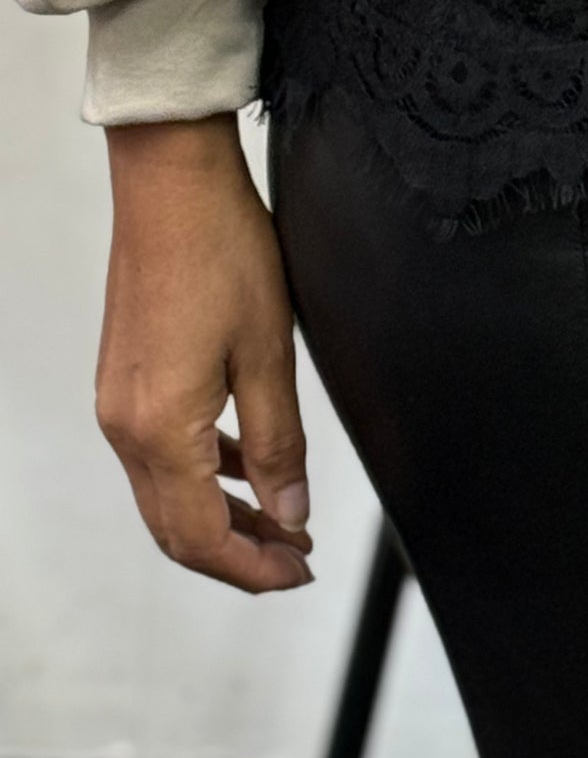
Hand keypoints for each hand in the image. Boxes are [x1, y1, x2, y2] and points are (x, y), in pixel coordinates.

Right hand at [95, 114, 313, 591]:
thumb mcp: (269, 350)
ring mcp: (119, 404)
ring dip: (221, 518)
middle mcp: (126, 428)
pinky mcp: (126, 381)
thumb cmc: (221, 251)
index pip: (201, 536)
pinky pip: (161, 455)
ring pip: (167, 495)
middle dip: (237, 554)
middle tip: (295, 560)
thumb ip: (279, 440)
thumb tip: (290, 512)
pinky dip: (204, 475)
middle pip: (175, 529)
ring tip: (281, 522)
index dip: (252, 567)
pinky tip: (245, 466)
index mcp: (161, 429)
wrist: (172, 185)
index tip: (298, 572)